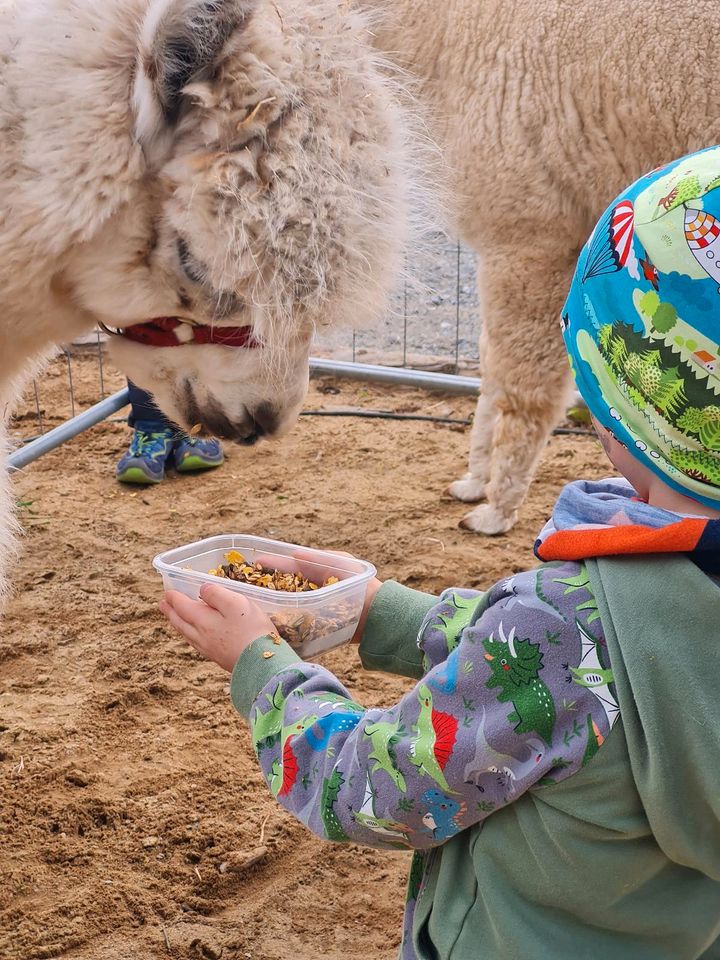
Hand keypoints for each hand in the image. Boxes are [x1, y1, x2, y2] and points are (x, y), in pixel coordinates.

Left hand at [159, 584, 276, 671]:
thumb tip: (202, 589)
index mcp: (203, 620)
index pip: (183, 607)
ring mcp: (209, 649)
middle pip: (181, 622)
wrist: (262, 664)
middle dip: (171, 612)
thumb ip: (217, 594)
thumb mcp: (236, 603)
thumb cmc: (251, 630)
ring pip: (186, 634)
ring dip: (177, 623)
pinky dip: (188, 634)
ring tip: (174, 618)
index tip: (168, 592)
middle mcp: (201, 636)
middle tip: (162, 604)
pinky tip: (194, 636)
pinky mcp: (219, 657)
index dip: (175, 598)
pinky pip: (195, 643)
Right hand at [261, 548, 381, 644]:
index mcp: (315, 572)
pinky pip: (294, 622)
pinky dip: (282, 622)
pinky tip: (269, 624)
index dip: (271, 564)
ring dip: (270, 605)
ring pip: (285, 604)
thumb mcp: (342, 565)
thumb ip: (318, 558)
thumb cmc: (361, 585)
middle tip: (244, 587)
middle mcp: (310, 589)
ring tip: (251, 606)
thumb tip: (294, 553)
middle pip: (281, 586)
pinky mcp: (315, 625)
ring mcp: (311, 607)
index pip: (287, 566)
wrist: (377, 615)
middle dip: (265, 586)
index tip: (254, 564)